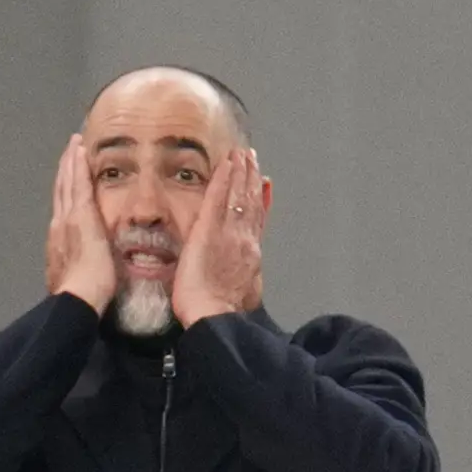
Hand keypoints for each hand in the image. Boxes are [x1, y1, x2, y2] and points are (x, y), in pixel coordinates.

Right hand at [44, 134, 115, 310]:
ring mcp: (69, 218)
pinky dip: (77, 165)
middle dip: (64, 172)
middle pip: (61, 192)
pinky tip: (79, 150)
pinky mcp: (82, 214)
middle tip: (68, 152)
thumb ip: (78, 271)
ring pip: (68, 184)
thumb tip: (85, 273)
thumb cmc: (82, 297)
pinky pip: (79, 183)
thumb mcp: (76, 280)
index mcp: (59, 242)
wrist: (78, 297)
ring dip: (70, 163)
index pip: (62, 210)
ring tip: (74, 145)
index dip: (63, 192)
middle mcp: (59, 226)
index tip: (66, 179)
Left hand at [170, 144, 268, 325]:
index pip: (257, 221)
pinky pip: (217, 196)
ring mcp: (228, 232)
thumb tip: (248, 287)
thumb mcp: (245, 298)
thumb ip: (247, 284)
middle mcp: (244, 239)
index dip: (261, 201)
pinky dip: (223, 177)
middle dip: (252, 179)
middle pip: (251, 203)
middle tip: (253, 159)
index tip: (263, 185)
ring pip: (238, 195)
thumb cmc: (223, 315)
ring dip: (240, 171)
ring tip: (242, 154)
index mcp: (251, 256)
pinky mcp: (208, 229)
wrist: (216, 317)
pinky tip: (226, 162)